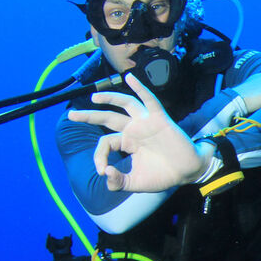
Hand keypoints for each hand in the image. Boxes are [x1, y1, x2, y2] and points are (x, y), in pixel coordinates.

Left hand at [67, 73, 211, 192]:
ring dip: (109, 98)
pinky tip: (129, 77)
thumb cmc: (163, 176)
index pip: (106, 142)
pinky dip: (140, 88)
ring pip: (125, 104)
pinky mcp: (160, 119)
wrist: (188, 172)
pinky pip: (149, 100)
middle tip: (71, 115)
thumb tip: (105, 173)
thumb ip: (118, 182)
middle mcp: (134, 130)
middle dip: (89, 116)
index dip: (99, 156)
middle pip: (108, 117)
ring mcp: (146, 123)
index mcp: (128, 142)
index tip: (104, 171)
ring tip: (94, 97)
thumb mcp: (135, 182)